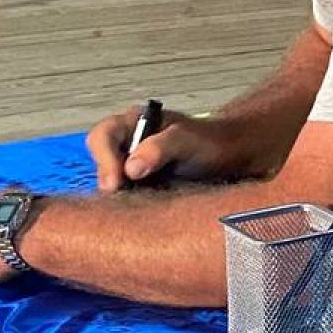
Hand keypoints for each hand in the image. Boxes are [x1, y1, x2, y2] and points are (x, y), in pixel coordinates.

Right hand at [85, 104, 256, 190]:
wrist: (231, 157)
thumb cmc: (212, 142)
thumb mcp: (187, 140)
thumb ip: (160, 148)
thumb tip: (131, 167)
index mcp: (134, 122)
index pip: (102, 137)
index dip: (104, 159)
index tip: (116, 182)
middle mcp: (128, 142)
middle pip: (101, 161)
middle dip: (109, 180)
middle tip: (122, 198)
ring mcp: (132, 164)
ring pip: (111, 182)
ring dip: (119, 195)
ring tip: (138, 204)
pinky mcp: (140, 185)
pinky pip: (125, 196)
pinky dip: (130, 204)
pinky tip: (144, 210)